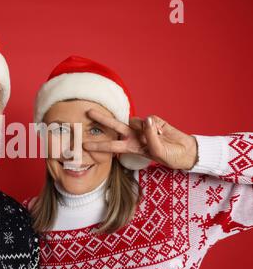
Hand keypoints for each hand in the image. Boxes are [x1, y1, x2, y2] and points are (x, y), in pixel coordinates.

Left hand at [83, 109, 197, 169]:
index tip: (84, 145)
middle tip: (88, 112)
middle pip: (114, 126)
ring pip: (135, 121)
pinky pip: (151, 120)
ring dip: (144, 129)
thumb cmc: (169, 156)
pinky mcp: (153, 120)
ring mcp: (142, 127)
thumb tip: (145, 119)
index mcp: (130, 147)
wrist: (185, 151)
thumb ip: (150, 137)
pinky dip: (157, 126)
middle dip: (102, 119)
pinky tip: (163, 132)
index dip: (98, 146)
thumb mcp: (158, 152)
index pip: (111, 147)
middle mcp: (133, 136)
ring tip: (157, 138)